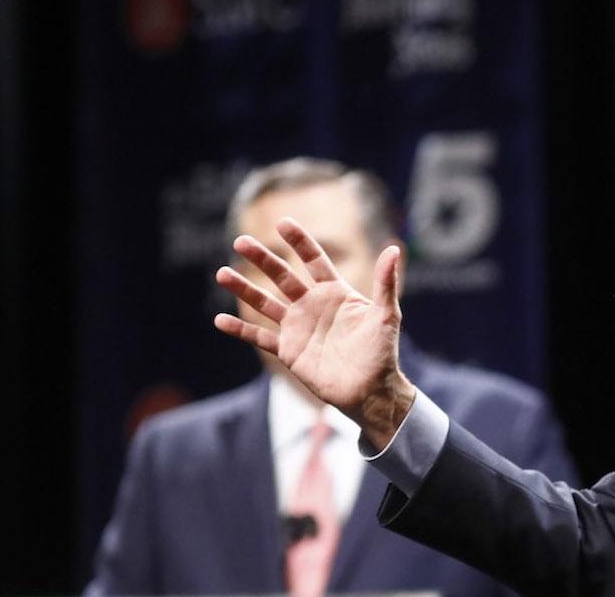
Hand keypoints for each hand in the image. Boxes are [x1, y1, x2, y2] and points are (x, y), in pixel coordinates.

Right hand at [213, 217, 414, 449]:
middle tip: (240, 241)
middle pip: (283, 277)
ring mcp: (298, 327)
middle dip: (262, 259)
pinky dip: (240, 329)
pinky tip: (219, 320)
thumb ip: (386, 282)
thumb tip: (395, 248)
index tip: (283, 223)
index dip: (299, 242)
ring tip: (222, 273)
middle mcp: (312, 306)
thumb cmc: (382, 352)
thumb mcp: (386, 315)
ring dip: (244, 289)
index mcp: (335, 292)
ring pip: (265, 303)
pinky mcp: (288, 350)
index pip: (314, 260)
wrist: (370, 390)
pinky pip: (260, 337)